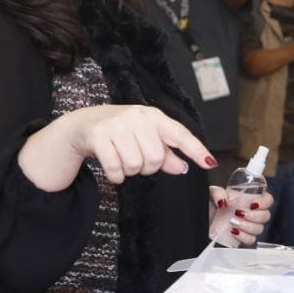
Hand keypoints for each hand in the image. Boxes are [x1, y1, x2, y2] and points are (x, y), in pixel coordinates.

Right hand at [65, 104, 215, 184]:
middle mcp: (137, 117)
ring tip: (123, 160)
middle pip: (156, 158)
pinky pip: (116, 169)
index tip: (209, 163)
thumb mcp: (146, 138)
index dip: (196, 150)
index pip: (180, 134)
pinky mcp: (98, 135)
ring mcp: (117, 125)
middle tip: (137, 160)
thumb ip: (166, 154)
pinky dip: (116, 176)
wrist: (83, 124)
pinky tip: (114, 170)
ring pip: (136, 165)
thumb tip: (184, 167)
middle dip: (148, 167)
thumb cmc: (121, 132)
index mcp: (154, 116)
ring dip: (130, 171)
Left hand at [208, 185, 272, 246]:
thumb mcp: (212, 192)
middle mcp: (252, 212)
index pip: (268, 200)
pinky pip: (251, 240)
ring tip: (233, 222)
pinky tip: (234, 232)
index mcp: (249, 199)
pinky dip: (244, 236)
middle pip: (265, 216)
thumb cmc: (211, 204)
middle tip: (239, 213)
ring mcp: (248, 225)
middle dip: (254, 216)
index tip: (253, 204)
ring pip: (259, 229)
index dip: (265, 202)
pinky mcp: (243, 236)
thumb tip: (223, 201)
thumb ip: (217, 193)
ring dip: (248, 226)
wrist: (205, 217)